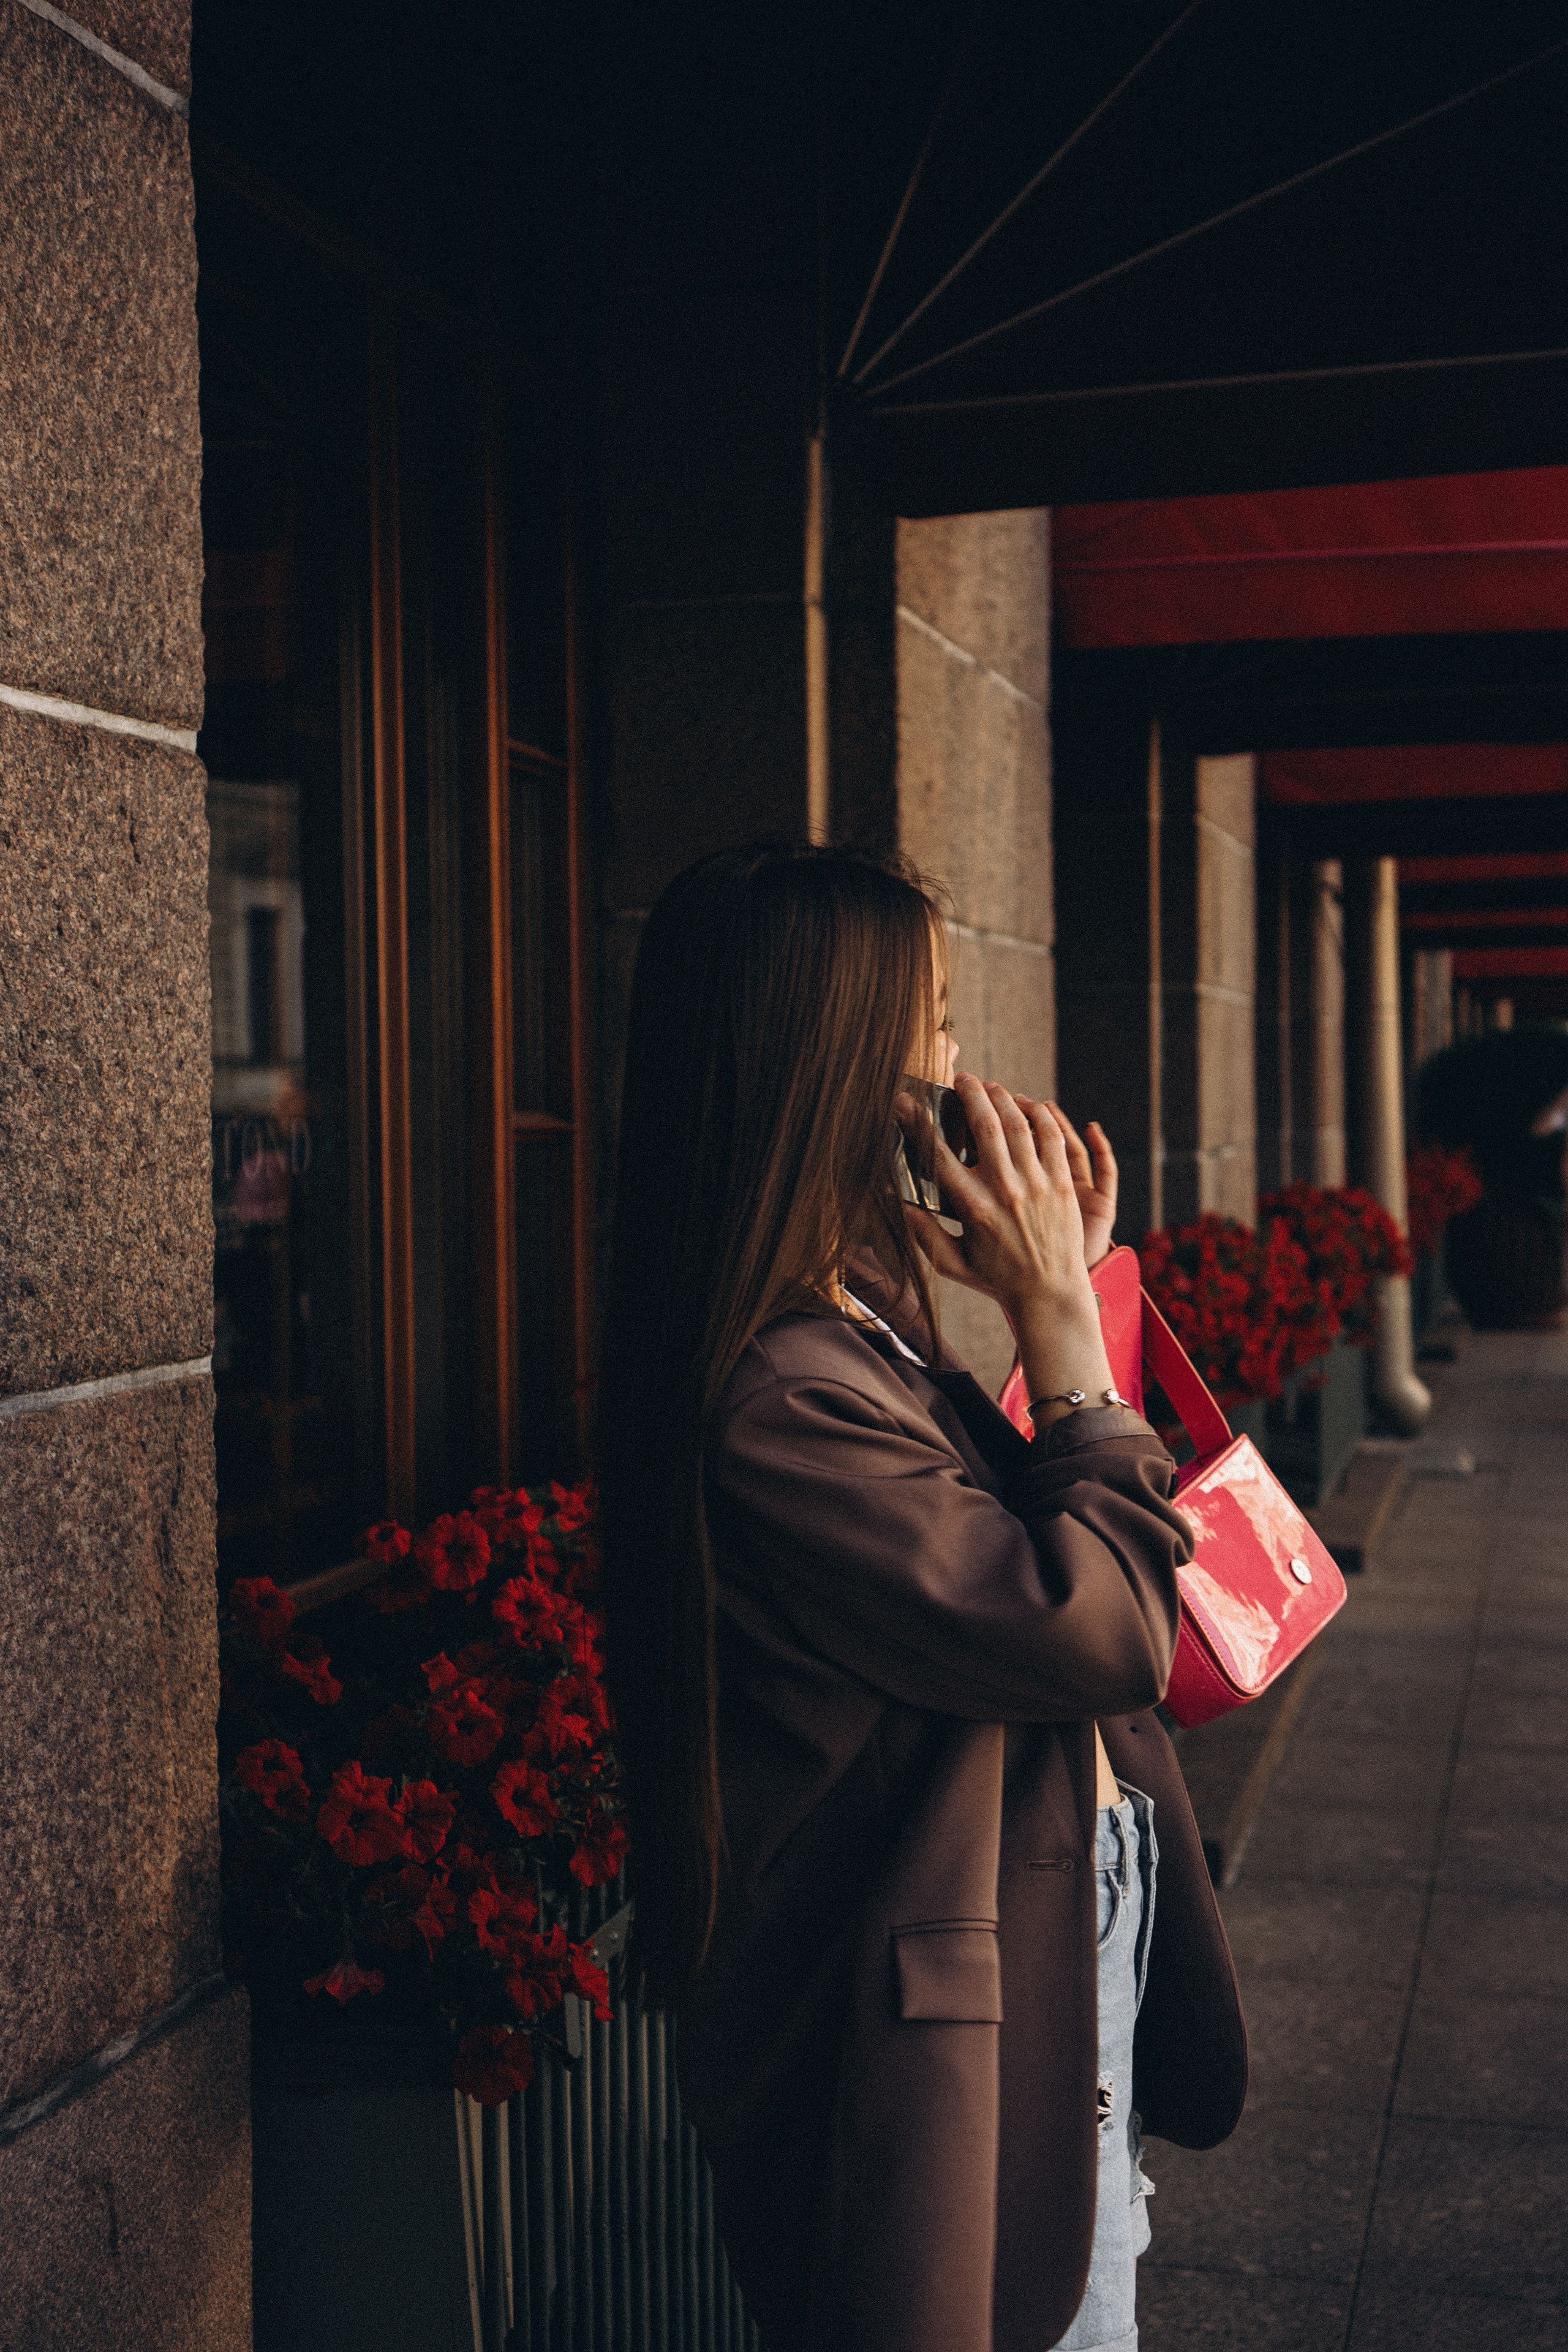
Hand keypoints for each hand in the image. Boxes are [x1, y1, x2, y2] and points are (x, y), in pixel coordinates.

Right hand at [899, 1076, 1113, 1419]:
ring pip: (1018, 1125)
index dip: (917, 1123)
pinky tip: (1028, 1105)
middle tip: (961, 1078)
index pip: (939, 1155)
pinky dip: (1040, 1116)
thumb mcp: (952, 1263)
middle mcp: (1004, 1191)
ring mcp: (1036, 1185)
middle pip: (985, 1126)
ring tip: (991, 1087)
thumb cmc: (997, 1279)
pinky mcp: (1061, 1185)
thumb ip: (923, 1233)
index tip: (904, 1102)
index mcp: (973, 1209)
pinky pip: (1051, 1138)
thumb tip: (899, 1203)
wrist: (1049, 1295)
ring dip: (1003, 1098)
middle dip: (970, 1094)